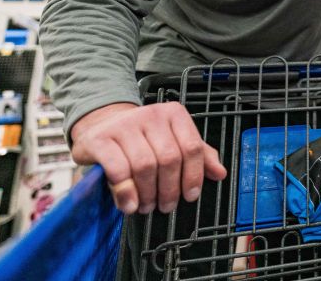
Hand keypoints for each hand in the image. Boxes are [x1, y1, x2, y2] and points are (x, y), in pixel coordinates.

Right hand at [70, 102, 226, 214]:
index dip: (193, 176)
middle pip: (169, 159)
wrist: (102, 125)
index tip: (190, 196)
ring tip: (147, 206)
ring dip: (148, 194)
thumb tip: (220, 173)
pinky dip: (126, 191)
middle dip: (169, 190)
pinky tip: (129, 204)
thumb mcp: (174, 140)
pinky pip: (118, 169)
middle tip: (165, 206)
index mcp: (174, 114)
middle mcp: (151, 115)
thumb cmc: (142, 138)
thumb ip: (198, 155)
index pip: (192, 148)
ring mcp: (124, 125)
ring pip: (145, 166)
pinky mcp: (100, 139)